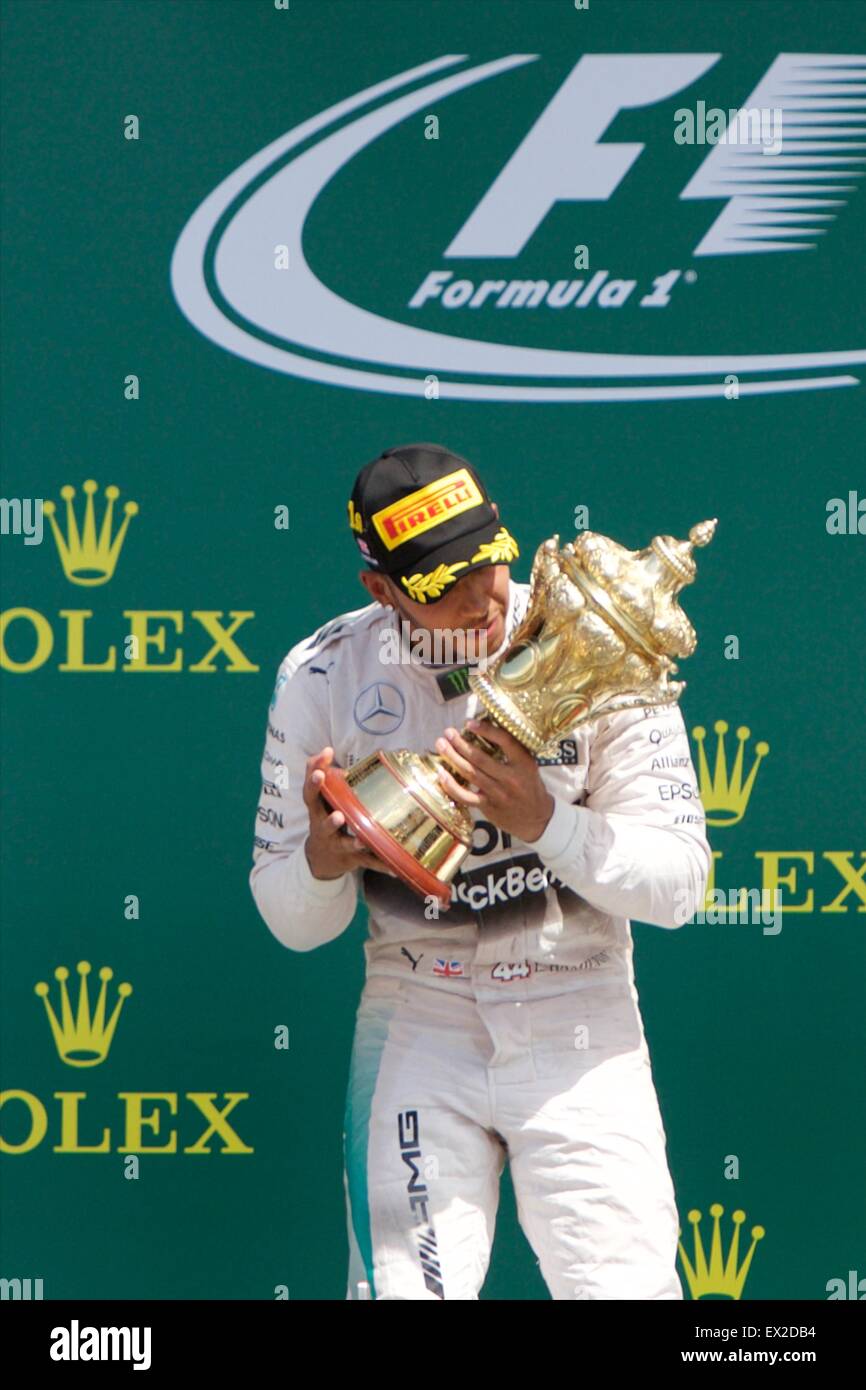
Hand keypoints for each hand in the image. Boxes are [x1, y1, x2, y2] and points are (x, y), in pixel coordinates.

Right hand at [303, 747, 396, 879]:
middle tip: (338, 814)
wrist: (320, 859)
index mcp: (316, 811)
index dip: (313, 777)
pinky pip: (369, 863)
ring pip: (345, 845)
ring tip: (361, 840)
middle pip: (323, 824)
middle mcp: (324, 830)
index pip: (311, 793)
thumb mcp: (319, 799)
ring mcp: (338, 846)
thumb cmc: (323, 818)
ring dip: (353, 843)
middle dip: (329, 820)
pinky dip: (382, 866)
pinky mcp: (353, 859)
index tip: (322, 763)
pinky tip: (395, 869)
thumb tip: (324, 750)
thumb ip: (322, 775)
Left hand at [434, 720, 554, 842]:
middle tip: (448, 732)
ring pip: (471, 773)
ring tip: (441, 745)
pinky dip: (451, 785)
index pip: (505, 741)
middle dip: (461, 743)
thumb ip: (512, 750)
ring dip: (453, 758)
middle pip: (480, 758)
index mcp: (524, 763)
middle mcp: (511, 778)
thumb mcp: (528, 765)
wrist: (537, 818)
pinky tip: (442, 774)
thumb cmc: (529, 786)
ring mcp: (499, 793)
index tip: (470, 723)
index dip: (486, 731)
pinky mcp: (488, 806)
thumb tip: (485, 728)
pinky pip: (466, 796)